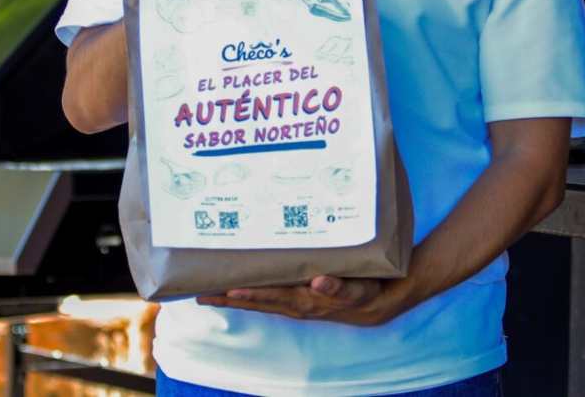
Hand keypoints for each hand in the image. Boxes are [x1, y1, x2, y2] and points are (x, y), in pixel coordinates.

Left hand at [195, 275, 403, 326]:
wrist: (383, 300)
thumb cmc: (369, 291)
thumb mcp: (359, 289)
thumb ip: (340, 286)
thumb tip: (318, 281)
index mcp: (306, 300)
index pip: (271, 297)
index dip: (249, 294)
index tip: (226, 291)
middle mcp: (296, 302)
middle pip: (258, 300)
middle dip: (229, 297)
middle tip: (200, 293)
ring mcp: (297, 300)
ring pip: (261, 298)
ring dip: (235, 296)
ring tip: (208, 292)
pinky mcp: (301, 296)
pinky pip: (271, 294)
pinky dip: (253, 291)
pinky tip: (235, 287)